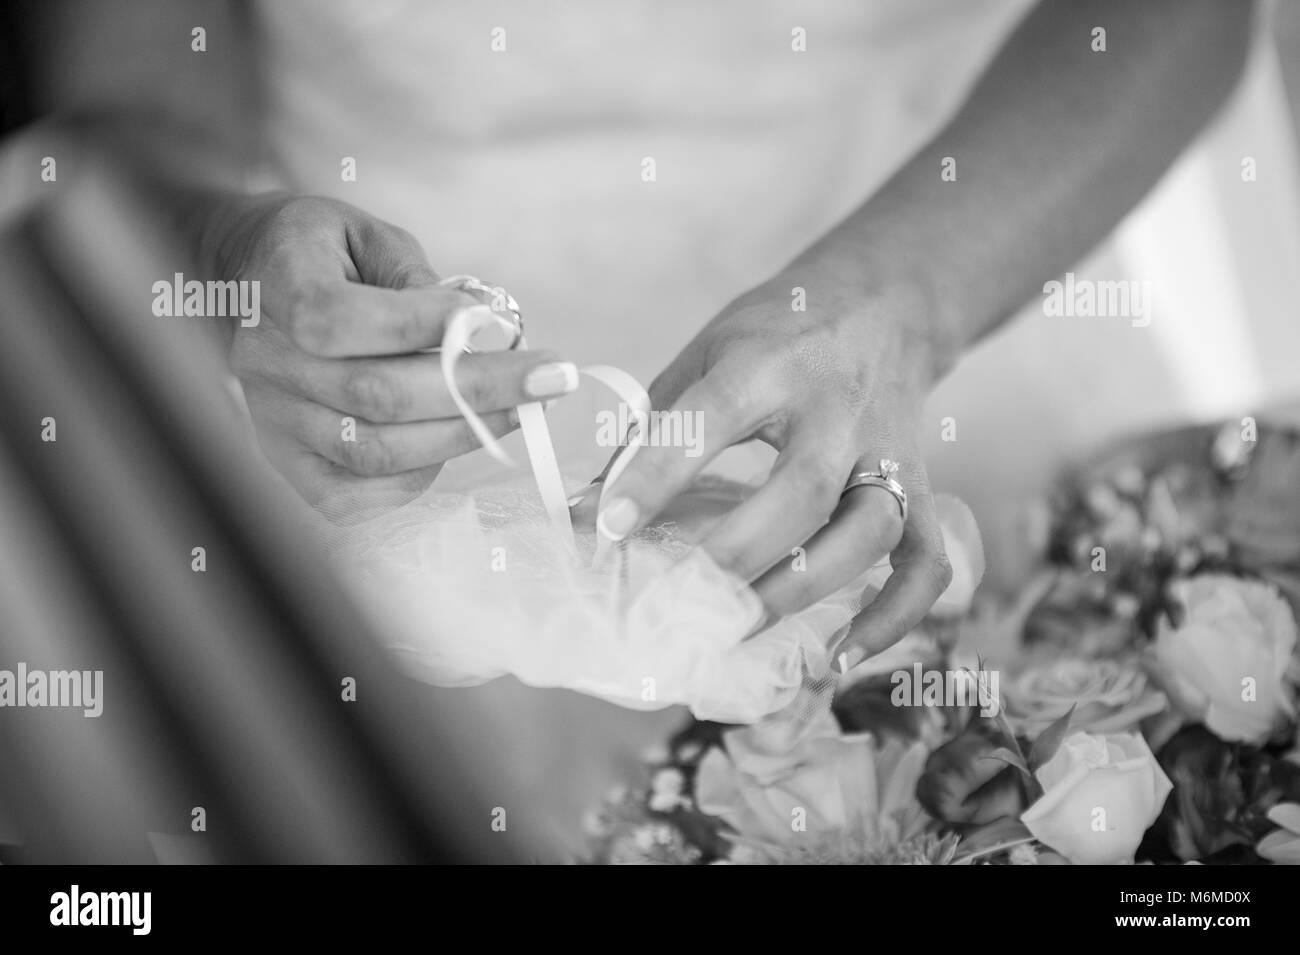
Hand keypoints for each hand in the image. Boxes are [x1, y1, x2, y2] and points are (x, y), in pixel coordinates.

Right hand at [205, 195, 577, 511]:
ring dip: (463, 435)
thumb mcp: (369, 234)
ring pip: (373, 451)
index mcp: (279, 287)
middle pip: (374, 395)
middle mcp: (266, 362)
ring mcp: (273, 421)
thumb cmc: (325, 256)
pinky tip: (456, 442)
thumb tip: (473, 329)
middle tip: (550, 378)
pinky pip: (354, 497)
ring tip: (522, 410)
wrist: (252, 287)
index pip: (339, 319)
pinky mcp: (288, 463)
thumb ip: (414, 277)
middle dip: (478, 389)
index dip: (420, 324)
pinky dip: (416, 477)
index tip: (494, 320)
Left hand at [595, 264, 952, 671]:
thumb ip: (654, 427)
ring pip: (869, 531)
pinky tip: (841, 658)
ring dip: (805, 589)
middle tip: (681, 599)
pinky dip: (893, 617)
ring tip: (741, 631)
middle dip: (739, 552)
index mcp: (770, 363)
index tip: (606, 525)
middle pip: (804, 490)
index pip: (710, 417)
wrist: (887, 301)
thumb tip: (588, 508)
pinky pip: (925, 562)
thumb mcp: (708, 352)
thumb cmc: (780, 331)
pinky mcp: (922, 487)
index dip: (656, 474)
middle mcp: (838, 409)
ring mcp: (889, 452)